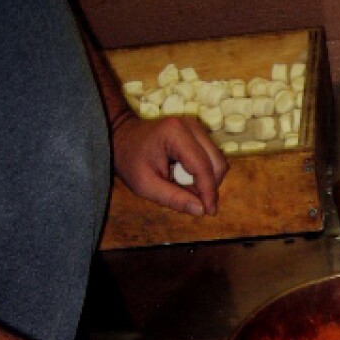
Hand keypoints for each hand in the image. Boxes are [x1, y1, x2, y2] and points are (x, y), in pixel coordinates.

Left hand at [111, 115, 227, 216]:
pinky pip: (211, 159)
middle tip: (190, 199)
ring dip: (206, 180)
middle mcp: (191, 126)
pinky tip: (185, 178)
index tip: (209, 212)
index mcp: (176, 134)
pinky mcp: (198, 134)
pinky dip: (203, 174)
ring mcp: (196, 128)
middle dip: (209, 186)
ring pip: (217, 161)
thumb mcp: (145, 185)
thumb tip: (201, 210)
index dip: (209, 192)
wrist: (122, 137)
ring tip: (183, 186)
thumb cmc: (130, 160)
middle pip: (217, 163)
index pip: (203, 167)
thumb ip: (173, 198)